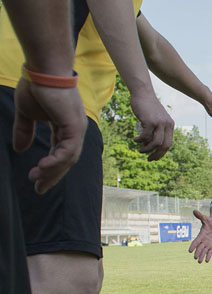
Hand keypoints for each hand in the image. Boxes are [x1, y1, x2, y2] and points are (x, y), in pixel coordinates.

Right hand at [12, 77, 86, 193]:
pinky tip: (43, 167)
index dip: (48, 168)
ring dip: (52, 170)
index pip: (60, 153)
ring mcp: (77, 128)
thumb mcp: (26, 114)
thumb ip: (24, 131)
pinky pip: (68, 150)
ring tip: (36, 178)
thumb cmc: (36, 86)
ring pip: (68, 158)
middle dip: (52, 175)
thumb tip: (19, 150)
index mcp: (64, 127)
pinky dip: (56, 160)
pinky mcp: (75, 126)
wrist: (42, 70)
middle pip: (66, 160)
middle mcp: (74, 130)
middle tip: (38, 188)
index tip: (35, 179)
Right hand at [130, 91, 173, 160]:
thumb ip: (156, 130)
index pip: (169, 143)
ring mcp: (159, 123)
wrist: (142, 93)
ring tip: (140, 150)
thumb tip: (150, 145)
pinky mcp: (150, 121)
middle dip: (157, 154)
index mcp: (170, 125)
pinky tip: (135, 140)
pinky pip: (145, 136)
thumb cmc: (147, 107)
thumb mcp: (155, 119)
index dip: (162, 153)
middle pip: (164, 145)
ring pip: (155, 143)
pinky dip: (140, 140)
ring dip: (147, 149)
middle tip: (149, 159)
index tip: (154, 158)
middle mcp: (167, 124)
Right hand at [189, 208, 211, 262]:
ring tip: (199, 262)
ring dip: (201, 256)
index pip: (196, 241)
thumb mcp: (206, 218)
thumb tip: (194, 210)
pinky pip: (209, 252)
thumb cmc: (209, 222)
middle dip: (197, 253)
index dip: (193, 246)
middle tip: (195, 258)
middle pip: (199, 248)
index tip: (189, 250)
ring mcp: (207, 244)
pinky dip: (208, 256)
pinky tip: (206, 261)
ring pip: (204, 251)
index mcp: (201, 235)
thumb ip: (200, 216)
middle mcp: (203, 241)